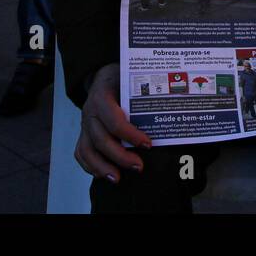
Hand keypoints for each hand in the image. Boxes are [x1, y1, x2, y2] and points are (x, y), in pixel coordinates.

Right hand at [75, 64, 151, 179]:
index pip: (114, 120)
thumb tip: (173, 106)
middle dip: (120, 156)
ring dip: (102, 167)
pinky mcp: (83, 133)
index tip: (148, 144)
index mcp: (102, 96)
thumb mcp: (133, 78)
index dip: (130, 134)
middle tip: (139, 167)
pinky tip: (105, 175)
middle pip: (101, 139)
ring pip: (88, 149)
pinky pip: (81, 152)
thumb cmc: (122, 78)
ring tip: (117, 179)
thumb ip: (146, 92)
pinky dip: (91, 166)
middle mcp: (91, 112)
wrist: (104, 75)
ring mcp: (85, 124)